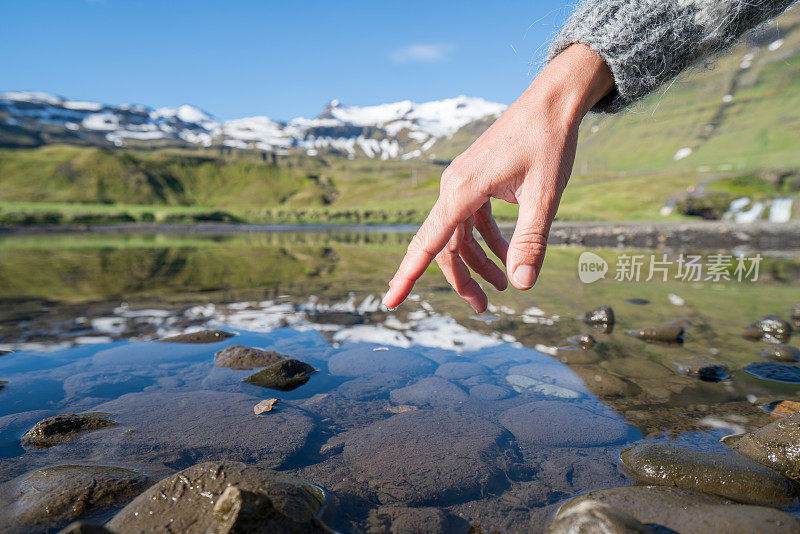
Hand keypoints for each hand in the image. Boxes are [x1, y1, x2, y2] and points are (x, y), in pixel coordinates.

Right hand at [383, 43, 613, 311]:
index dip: (407, 275)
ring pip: (457, 235)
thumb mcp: (545, 196)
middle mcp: (454, 187)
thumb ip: (531, 242)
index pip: (428, 242)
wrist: (551, 102)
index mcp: (462, 189)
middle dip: (460, 279)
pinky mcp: (474, 181)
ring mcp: (462, 183)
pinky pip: (471, 220)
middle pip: (443, 246)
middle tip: (482, 307)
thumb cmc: (549, 143)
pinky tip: (508, 255)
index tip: (390, 302)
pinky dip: (487, 241)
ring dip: (476, 263)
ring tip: (503, 286)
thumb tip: (521, 286)